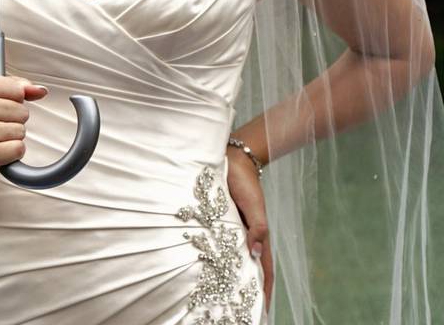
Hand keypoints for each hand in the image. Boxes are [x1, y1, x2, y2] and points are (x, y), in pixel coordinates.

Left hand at [226, 146, 272, 314]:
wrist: (232, 161)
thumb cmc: (245, 183)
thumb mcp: (254, 206)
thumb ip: (258, 227)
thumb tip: (256, 252)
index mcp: (258, 235)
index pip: (264, 268)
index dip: (264, 289)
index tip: (264, 310)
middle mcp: (245, 236)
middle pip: (248, 267)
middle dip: (247, 288)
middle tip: (240, 309)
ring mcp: (232, 230)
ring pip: (232, 257)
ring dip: (232, 275)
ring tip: (225, 296)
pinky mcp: (219, 222)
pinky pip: (219, 244)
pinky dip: (217, 258)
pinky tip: (208, 267)